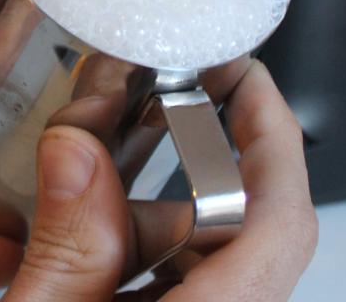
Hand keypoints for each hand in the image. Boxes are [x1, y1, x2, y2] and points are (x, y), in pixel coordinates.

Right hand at [4, 61, 317, 300]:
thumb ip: (65, 248)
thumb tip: (77, 150)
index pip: (280, 223)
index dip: (272, 137)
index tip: (244, 76)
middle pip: (241, 221)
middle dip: (200, 150)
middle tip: (172, 85)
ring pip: (200, 244)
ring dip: (148, 194)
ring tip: (97, 144)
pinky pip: (172, 270)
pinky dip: (132, 228)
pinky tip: (83, 210)